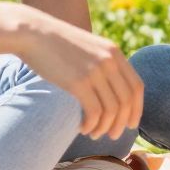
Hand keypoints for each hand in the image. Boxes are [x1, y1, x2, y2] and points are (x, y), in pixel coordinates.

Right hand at [19, 14, 142, 139]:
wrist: (33, 33)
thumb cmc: (57, 45)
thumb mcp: (88, 48)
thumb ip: (103, 63)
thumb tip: (112, 91)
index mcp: (114, 52)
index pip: (137, 87)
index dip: (137, 109)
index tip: (131, 124)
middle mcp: (109, 61)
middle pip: (127, 101)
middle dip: (122, 123)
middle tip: (113, 136)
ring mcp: (95, 71)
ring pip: (111, 110)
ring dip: (105, 127)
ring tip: (95, 134)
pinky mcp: (79, 82)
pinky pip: (94, 112)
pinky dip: (91, 125)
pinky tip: (83, 128)